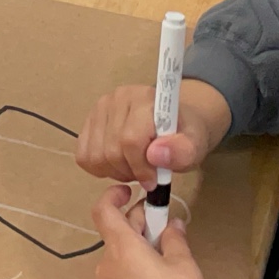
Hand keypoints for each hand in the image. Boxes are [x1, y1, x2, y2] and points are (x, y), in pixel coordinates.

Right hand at [77, 79, 231, 187]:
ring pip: (95, 156)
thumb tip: (155, 154)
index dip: (141, 168)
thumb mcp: (195, 146)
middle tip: (146, 175)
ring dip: (115, 172)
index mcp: (145, 99)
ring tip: (134, 168)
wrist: (176, 123)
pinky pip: (83, 155)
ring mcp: (100, 108)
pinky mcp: (89, 121)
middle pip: (111, 151)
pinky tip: (119, 164)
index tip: (154, 181)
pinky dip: (100, 168)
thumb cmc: (185, 134)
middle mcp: (118, 98)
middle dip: (129, 172)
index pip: (130, 140)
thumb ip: (182, 151)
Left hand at [92, 185, 214, 278]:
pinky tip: (158, 277)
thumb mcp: (184, 264)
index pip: (103, 211)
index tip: (129, 191)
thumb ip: (174, 237)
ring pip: (119, 254)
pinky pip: (119, 274)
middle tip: (165, 226)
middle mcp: (107, 266)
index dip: (113, 196)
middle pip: (116, 232)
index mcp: (122, 249)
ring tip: (166, 256)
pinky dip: (134, 266)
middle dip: (140, 224)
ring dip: (138, 247)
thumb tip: (171, 224)